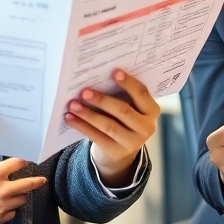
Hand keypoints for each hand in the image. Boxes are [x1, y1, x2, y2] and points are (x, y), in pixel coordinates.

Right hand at [0, 153, 45, 223]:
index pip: (20, 163)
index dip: (25, 160)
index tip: (28, 160)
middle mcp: (2, 190)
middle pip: (29, 184)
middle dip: (36, 181)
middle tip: (41, 180)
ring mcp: (0, 206)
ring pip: (22, 200)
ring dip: (20, 194)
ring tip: (16, 191)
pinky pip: (12, 213)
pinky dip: (11, 208)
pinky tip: (5, 204)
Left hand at [66, 70, 160, 186]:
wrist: (121, 148)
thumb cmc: (123, 118)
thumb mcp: (130, 106)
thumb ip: (121, 94)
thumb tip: (96, 77)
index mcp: (152, 110)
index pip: (142, 94)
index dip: (129, 83)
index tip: (114, 72)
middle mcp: (146, 127)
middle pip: (123, 111)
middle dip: (102, 100)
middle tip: (84, 91)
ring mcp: (133, 142)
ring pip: (109, 126)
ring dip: (89, 114)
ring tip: (73, 104)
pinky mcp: (117, 151)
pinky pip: (97, 137)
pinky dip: (82, 126)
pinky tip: (70, 118)